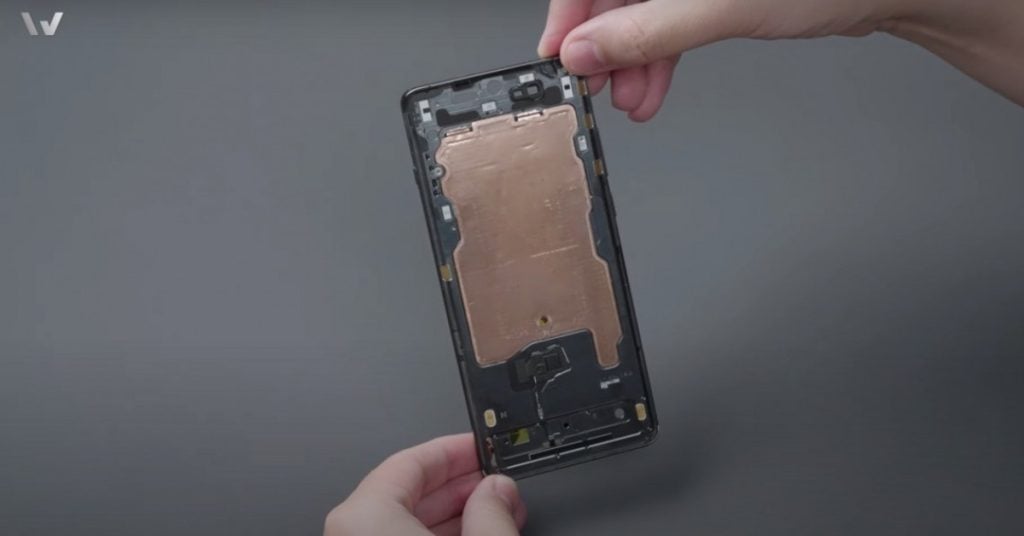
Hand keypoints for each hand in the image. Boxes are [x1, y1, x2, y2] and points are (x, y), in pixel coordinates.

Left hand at [324, 434, 525, 535]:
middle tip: (496, 482)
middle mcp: (349, 534)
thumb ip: (492, 511)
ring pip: (402, 522)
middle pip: (406, 493)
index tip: (483, 448)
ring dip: (451, 516)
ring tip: (493, 513)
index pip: (412, 462)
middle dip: (458, 486)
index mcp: (363, 517)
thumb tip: (498, 489)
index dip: (455, 451)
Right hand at [538, 0, 1023, 120]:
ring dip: (631, 63)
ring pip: (637, 16)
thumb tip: (586, 50)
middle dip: (603, 47)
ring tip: (632, 101)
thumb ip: (645, 33)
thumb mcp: (717, 9)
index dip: (570, 15)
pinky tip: (652, 90)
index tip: (560, 56)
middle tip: (598, 89)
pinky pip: (665, 25)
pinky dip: (658, 60)